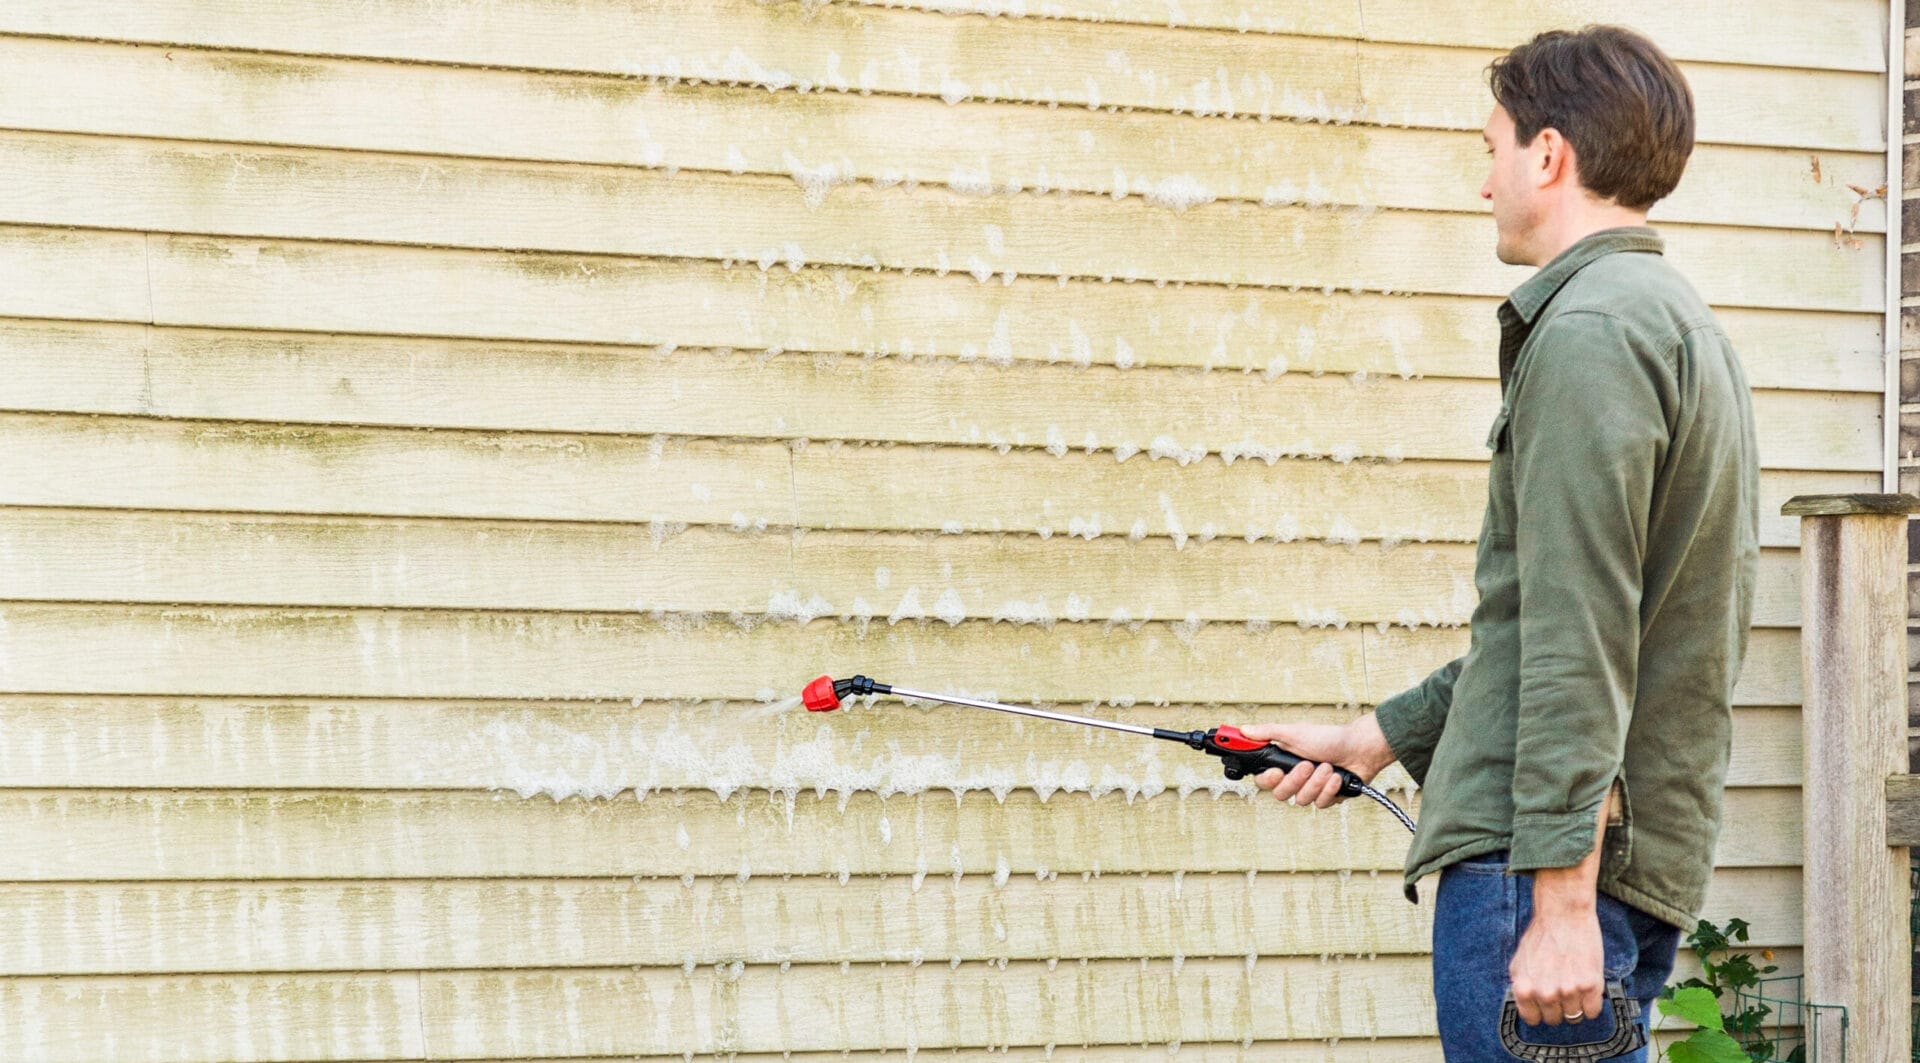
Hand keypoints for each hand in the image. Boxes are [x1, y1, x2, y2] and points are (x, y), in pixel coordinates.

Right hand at [1236, 713, 1394, 808]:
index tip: (1277, 771)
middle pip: (1281, 794)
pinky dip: (1330, 789)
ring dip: (1317, 782)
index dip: (1267, 779)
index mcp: (1283, 762)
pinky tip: (1337, 777)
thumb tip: (1244, 730)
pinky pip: (1320, 803)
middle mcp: (1295, 778)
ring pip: (1302, 800)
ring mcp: (1311, 789)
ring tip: (1328, 767)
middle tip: (1308, 764)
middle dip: (1297, 780)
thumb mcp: (1296, 732)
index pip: (1263, 780)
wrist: (1360, 748)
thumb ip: (1269, 732)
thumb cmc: (1330, 738)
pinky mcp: (1326, 798)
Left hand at [1509, 900, 1603, 1026]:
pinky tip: (1587, 987)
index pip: (1533, 1019)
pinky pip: (1593, 1011)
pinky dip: (1592, 1003)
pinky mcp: (1590, 986)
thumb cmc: (1541, 935)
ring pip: (1575, 1016)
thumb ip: (1521, 986)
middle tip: (1563, 989)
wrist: (1563, 915)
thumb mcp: (1519, 962)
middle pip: (1556, 1019)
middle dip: (1559, 1007)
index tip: (1546, 1005)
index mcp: (1524, 989)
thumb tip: (1527, 1004)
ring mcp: (1569, 992)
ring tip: (1575, 983)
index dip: (1540, 1011)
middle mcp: (1545, 994)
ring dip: (1576, 1004)